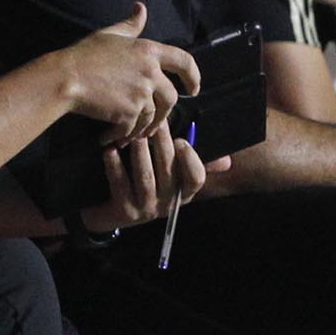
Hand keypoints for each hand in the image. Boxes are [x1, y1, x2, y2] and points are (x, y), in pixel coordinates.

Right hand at [55, 4, 201, 143]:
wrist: (67, 78)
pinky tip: (111, 137)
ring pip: (152, 116)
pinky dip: (123, 135)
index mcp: (149, 50)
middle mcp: (150, 72)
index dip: (193, 76)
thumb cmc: (85, 54)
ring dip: (142, 128)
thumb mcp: (111, 34)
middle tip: (156, 122)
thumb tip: (140, 8)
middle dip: (165, 113)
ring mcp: (141, 93)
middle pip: (171, 97)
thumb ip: (131, 24)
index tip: (193, 89)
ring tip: (130, 133)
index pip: (184, 61)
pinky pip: (133, 128)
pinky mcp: (129, 112)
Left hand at [82, 127, 225, 229]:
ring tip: (135, 135)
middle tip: (155, 122)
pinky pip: (120, 184)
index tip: (181, 141)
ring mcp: (146, 209)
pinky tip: (109, 151)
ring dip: (140, 153)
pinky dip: (115, 166)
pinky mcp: (124, 211)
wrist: (111, 212)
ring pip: (145, 176)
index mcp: (183, 193)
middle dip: (162, 144)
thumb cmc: (145, 184)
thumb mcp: (171, 175)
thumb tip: (226, 161)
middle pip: (169, 172)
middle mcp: (167, 204)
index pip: (196, 179)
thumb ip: (193, 164)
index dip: (191, 160)